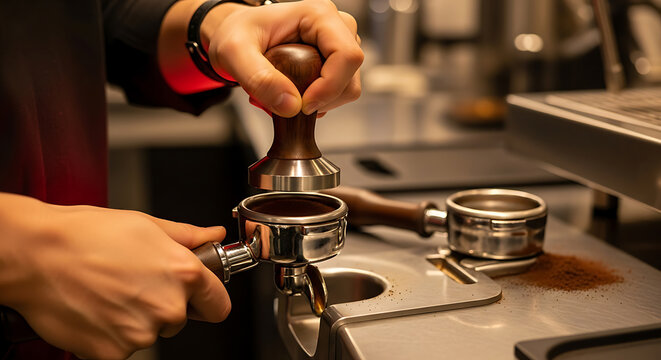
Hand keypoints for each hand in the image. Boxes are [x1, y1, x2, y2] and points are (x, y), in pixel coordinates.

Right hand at [0, 195, 228, 358]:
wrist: (36, 255)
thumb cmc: (86, 235)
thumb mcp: (146, 225)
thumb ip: (187, 237)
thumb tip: (212, 235)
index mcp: (183, 273)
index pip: (218, 304)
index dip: (207, 298)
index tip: (197, 296)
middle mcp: (168, 307)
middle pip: (180, 318)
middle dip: (162, 304)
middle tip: (133, 282)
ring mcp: (141, 333)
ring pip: (150, 332)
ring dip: (135, 318)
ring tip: (109, 291)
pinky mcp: (114, 352)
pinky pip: (123, 346)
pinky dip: (110, 333)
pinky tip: (96, 308)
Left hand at [204, 0, 363, 116]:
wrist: (237, 35)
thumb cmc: (237, 33)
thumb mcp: (235, 54)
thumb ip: (260, 79)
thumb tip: (291, 107)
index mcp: (319, 15)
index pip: (347, 56)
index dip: (330, 87)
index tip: (303, 105)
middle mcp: (336, 27)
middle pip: (350, 75)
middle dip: (324, 99)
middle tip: (290, 102)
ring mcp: (338, 45)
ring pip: (347, 87)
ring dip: (320, 103)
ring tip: (287, 94)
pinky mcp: (334, 63)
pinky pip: (338, 92)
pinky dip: (318, 102)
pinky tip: (294, 93)